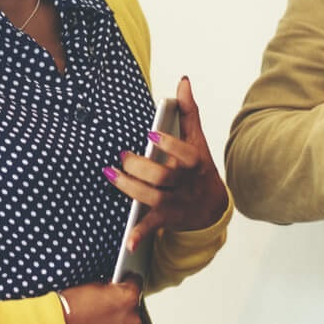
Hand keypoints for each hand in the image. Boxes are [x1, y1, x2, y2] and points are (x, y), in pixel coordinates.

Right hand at [61, 279, 142, 323]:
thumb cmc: (69, 309)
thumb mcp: (92, 287)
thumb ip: (110, 289)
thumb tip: (113, 292)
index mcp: (127, 299)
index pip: (135, 285)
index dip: (126, 283)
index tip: (123, 284)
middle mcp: (131, 320)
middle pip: (132, 310)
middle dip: (121, 308)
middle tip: (104, 308)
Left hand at [105, 76, 229, 248]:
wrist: (213, 208)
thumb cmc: (200, 169)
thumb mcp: (198, 141)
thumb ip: (189, 112)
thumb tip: (182, 81)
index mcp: (195, 163)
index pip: (184, 154)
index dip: (168, 145)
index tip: (150, 135)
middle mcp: (186, 184)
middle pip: (163, 178)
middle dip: (140, 167)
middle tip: (122, 157)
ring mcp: (176, 203)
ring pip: (152, 198)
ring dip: (129, 188)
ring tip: (111, 174)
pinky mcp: (166, 219)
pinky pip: (152, 227)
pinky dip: (139, 235)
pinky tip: (126, 241)